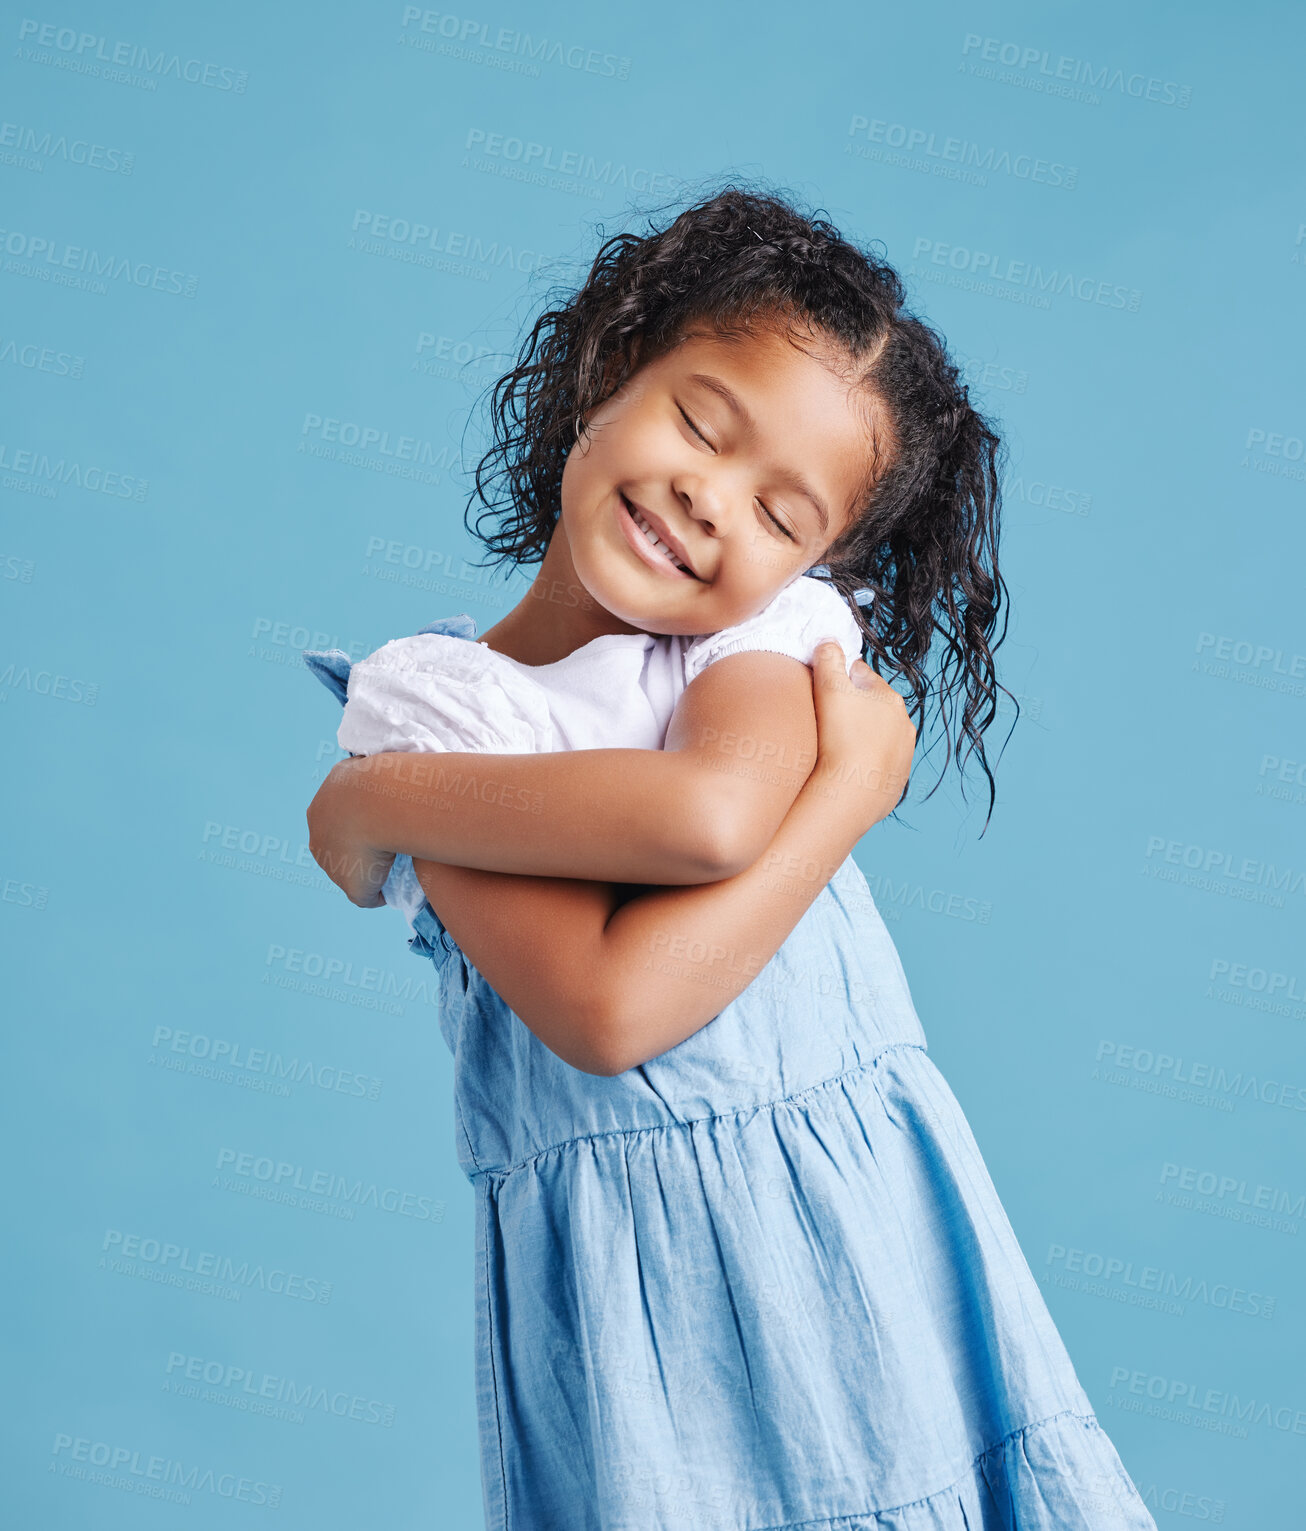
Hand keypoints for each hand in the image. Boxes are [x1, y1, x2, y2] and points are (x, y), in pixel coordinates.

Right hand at [306, 761, 395, 907]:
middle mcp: (317, 816)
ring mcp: (328, 791)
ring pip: (348, 801)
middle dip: (360, 832)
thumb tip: (377, 895)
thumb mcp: (363, 890)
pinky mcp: (342, 771)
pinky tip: (389, 791)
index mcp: (318, 844)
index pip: (337, 855)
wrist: (373, 807)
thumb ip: (366, 897)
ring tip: (391, 812)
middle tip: (388, 836)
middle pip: (341, 826)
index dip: (359, 859)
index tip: (382, 859)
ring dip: (365, 806)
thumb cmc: (367, 853)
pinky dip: (371, 784)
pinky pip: (358, 778)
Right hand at [807, 640, 915, 833]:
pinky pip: (878, 765)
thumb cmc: (840, 737)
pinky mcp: (896, 781)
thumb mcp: (829, 688)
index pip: (861, 676)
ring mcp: (902, 754)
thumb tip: (829, 641)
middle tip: (825, 721)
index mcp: (889, 697)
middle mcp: (903, 724)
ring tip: (834, 748)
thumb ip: (828, 658)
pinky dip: (864, 764)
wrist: (853, 794)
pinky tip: (845, 770)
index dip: (839, 679)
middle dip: (852, 709)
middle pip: (872, 707)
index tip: (823, 689)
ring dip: (860, 737)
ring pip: (877, 737)